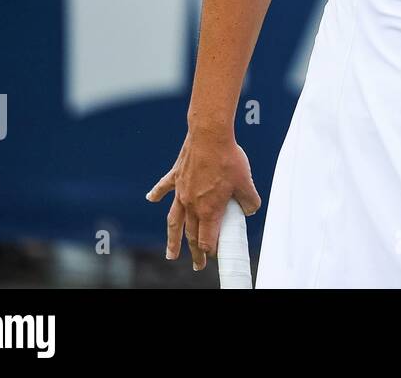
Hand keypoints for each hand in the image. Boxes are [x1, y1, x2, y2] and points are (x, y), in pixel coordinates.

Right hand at [145, 130, 261, 271]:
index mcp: (209, 210)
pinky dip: (157, 193)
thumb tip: (250, 210)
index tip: (217, 255)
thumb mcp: (247, 183)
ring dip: (172, 239)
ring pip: (174, 221)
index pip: (208, 239)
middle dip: (195, 253)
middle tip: (197, 266)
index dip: (213, 250)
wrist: (210, 136)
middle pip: (191, 235)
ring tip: (170, 255)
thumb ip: (249, 201)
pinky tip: (150, 199)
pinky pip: (164, 187)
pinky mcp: (176, 176)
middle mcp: (192, 205)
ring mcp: (181, 191)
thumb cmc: (229, 159)